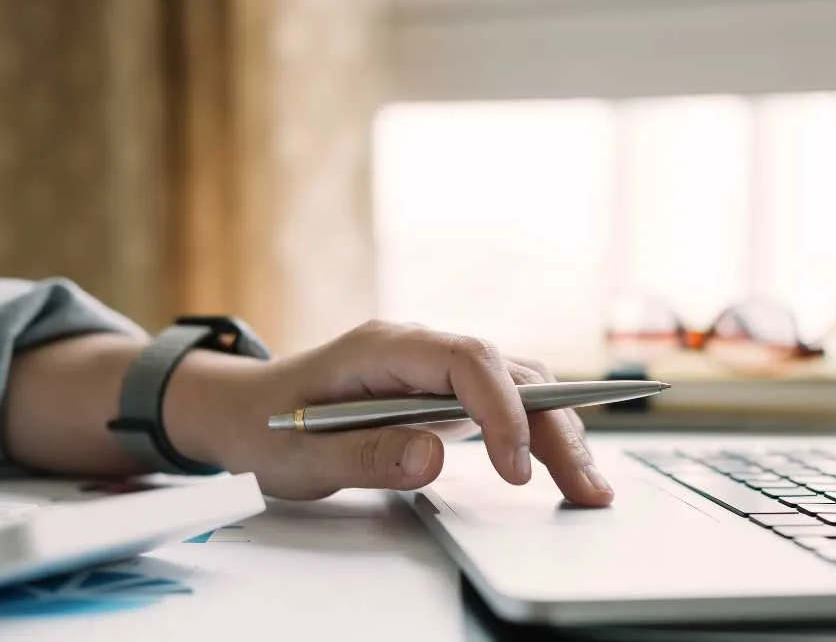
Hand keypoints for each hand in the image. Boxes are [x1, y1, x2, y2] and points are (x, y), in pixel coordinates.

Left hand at [172, 321, 613, 505]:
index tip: (514, 470)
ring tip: (587, 485)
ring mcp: (436, 367)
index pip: (466, 362)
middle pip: (507, 371)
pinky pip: (506, 401)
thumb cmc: (270, 429)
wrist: (248, 413)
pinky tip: (561, 466)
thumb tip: (433, 456)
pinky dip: (539, 431)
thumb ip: (366, 455)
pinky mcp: (446, 392)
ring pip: (518, 384)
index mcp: (384, 348)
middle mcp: (420, 348)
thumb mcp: (303, 456)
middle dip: (552, 426)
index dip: (500, 411)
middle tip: (585, 487)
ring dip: (557, 429)